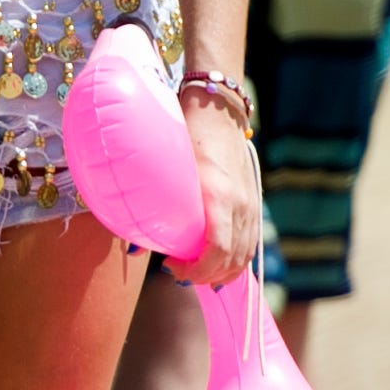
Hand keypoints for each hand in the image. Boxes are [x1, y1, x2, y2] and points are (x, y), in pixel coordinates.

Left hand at [166, 103, 264, 287]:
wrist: (219, 113)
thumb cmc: (187, 137)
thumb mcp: (166, 168)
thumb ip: (151, 207)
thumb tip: (134, 250)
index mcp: (220, 195)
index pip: (218, 250)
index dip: (196, 269)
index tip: (171, 266)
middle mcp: (241, 204)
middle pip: (231, 260)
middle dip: (205, 276)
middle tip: (178, 272)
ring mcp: (252, 205)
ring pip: (243, 257)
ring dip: (220, 274)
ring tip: (195, 273)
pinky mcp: (254, 204)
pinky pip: (250, 245)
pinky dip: (234, 263)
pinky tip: (217, 267)